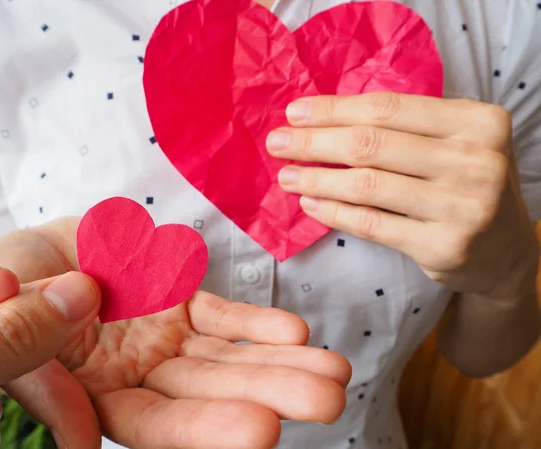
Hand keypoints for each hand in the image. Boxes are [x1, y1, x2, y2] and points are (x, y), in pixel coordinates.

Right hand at [0, 220, 350, 448]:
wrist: (23, 250)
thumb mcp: (7, 329)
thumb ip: (44, 382)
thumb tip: (76, 446)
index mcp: (98, 394)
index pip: (158, 423)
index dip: (207, 428)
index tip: (264, 428)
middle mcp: (140, 375)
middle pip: (211, 392)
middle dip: (271, 392)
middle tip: (330, 398)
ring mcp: (165, 338)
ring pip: (229, 355)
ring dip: (283, 361)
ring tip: (336, 371)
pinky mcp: (179, 301)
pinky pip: (222, 314)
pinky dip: (258, 323)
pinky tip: (299, 332)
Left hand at [267, 92, 537, 295]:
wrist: (505, 253)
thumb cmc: (466, 187)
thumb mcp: (453, 145)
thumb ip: (406, 130)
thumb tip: (324, 120)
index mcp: (478, 122)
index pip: (388, 108)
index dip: (334, 110)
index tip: (295, 113)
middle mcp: (476, 161)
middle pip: (372, 144)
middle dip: (314, 143)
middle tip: (277, 144)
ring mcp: (463, 206)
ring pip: (367, 185)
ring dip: (317, 180)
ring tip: (287, 177)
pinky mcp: (444, 246)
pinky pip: (373, 224)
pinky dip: (335, 213)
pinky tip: (310, 205)